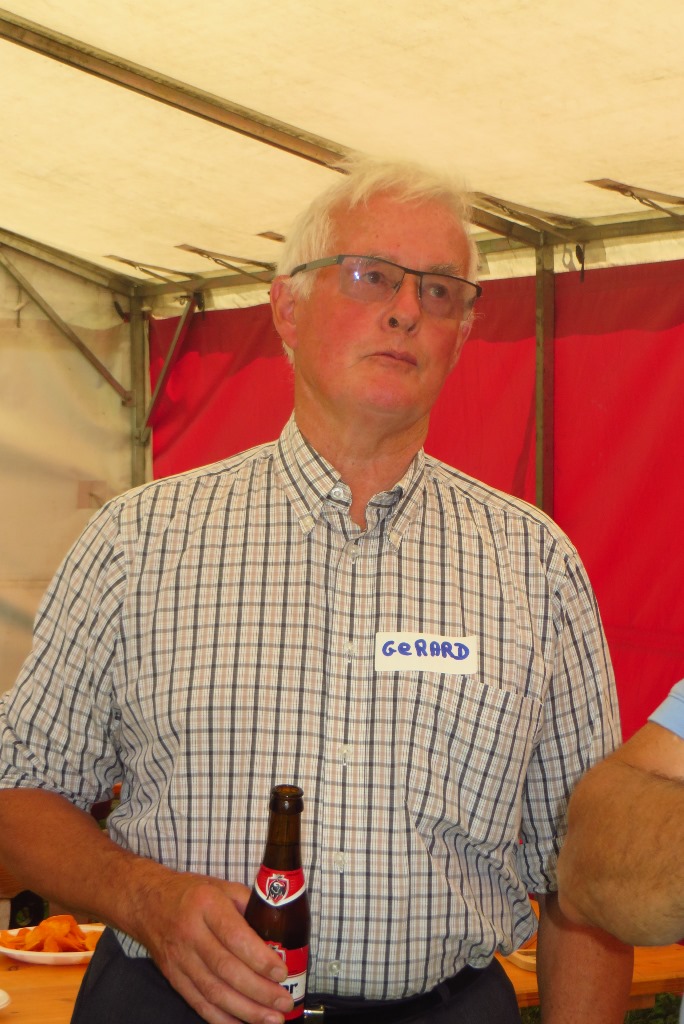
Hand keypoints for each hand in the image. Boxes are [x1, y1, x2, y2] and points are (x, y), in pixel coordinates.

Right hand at [128, 868, 292, 1023]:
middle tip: (283, 1001)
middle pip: (226, 969)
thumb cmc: (192, 893)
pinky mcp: (173, 978)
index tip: (281, 971)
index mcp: (206, 905)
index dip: (259, 958)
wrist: (147, 903)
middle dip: (259, 990)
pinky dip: (222, 1018)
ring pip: (213, 991)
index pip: (234, 936)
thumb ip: (249, 904)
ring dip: (245, 1010)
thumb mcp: (222, 886)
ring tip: (271, 1018)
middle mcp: (191, 933)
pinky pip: (198, 1003)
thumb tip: (277, 930)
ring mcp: (179, 959)